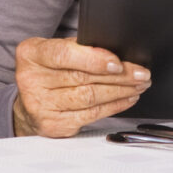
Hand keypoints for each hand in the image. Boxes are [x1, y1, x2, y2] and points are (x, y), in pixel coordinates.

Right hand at [12, 36, 149, 137]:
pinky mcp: (53, 124)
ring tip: (139, 84)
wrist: (31, 102)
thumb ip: (82, 48)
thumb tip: (119, 53)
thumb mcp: (59, 50)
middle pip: (83, 78)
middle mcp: (31, 80)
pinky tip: (127, 98)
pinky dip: (114, 106)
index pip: (64, 55)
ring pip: (90, 97)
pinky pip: (91, 114)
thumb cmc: (51, 71)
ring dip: (121, 91)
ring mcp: (41, 105)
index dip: (94, 59)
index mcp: (32, 55)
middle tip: (141, 73)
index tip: (118, 63)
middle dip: (120, 75)